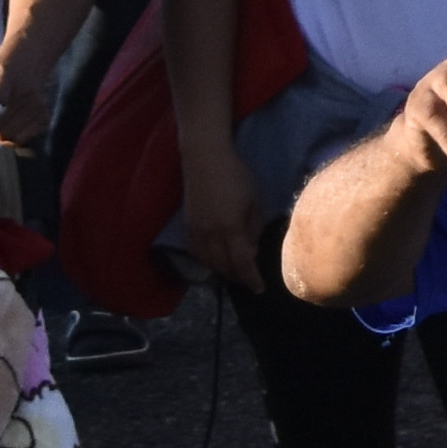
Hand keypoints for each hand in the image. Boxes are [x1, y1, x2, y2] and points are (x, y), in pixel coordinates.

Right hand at [174, 145, 267, 294]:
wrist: (204, 158)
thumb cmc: (236, 175)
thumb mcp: (255, 200)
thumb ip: (254, 227)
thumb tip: (251, 249)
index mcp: (230, 228)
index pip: (242, 263)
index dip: (251, 279)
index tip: (260, 289)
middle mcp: (210, 235)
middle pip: (223, 267)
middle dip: (237, 276)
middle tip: (249, 279)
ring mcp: (195, 231)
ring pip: (207, 263)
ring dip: (222, 271)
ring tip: (235, 271)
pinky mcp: (186, 226)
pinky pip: (196, 253)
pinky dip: (207, 261)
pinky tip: (216, 259)